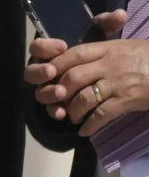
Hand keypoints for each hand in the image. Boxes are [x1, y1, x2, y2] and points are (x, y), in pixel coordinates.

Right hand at [26, 10, 125, 122]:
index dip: (45, 46)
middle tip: (53, 71)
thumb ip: (106, 24)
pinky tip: (63, 113)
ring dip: (48, 92)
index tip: (62, 45)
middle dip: (40, 71)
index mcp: (49, 52)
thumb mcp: (98, 37)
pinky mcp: (56, 105)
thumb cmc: (94, 55)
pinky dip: (55, 111)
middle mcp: (44, 70)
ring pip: (38, 92)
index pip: (37, 47)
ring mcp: (48, 88)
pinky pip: (50, 110)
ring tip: (61, 93)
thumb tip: (120, 14)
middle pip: (31, 70)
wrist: (101, 77)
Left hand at [49, 18, 148, 135]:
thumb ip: (104, 46)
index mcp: (107, 49)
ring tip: (70, 117)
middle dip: (59, 90)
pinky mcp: (128, 99)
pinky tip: (84, 131)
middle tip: (56, 100)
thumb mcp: (126, 45)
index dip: (56, 64)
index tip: (47, 74)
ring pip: (84, 97)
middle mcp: (109, 64)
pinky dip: (90, 124)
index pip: (74, 54)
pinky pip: (102, 113)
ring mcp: (118, 82)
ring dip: (72, 110)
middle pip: (73, 76)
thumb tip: (79, 51)